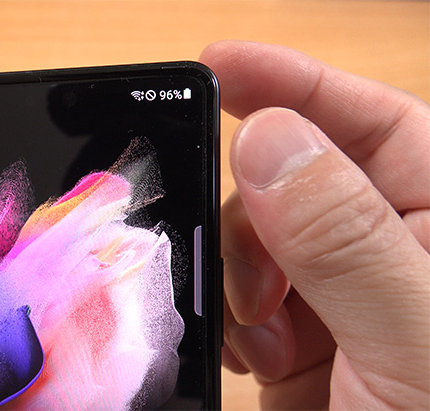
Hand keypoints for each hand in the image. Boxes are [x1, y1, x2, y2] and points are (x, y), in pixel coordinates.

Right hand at [201, 41, 429, 408]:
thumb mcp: (414, 343)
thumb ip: (348, 239)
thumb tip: (267, 140)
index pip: (373, 121)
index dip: (294, 82)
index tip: (216, 62)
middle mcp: (396, 249)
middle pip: (294, 178)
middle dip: (255, 215)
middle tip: (249, 270)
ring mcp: (345, 295)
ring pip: (259, 241)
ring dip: (244, 280)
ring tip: (265, 337)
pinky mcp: (306, 339)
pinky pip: (247, 298)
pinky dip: (236, 319)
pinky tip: (258, 356)